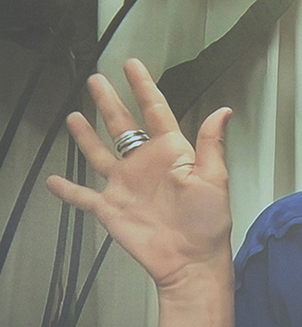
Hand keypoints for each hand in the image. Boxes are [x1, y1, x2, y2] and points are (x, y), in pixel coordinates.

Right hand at [46, 59, 233, 294]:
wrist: (191, 261)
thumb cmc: (209, 222)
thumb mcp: (214, 179)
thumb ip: (211, 143)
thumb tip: (223, 110)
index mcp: (171, 153)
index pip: (154, 111)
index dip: (143, 86)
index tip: (132, 65)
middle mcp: (144, 164)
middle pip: (122, 125)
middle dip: (109, 102)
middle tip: (96, 80)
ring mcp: (125, 185)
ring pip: (100, 153)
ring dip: (86, 135)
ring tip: (73, 115)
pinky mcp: (111, 208)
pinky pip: (82, 196)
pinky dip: (67, 189)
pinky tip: (52, 179)